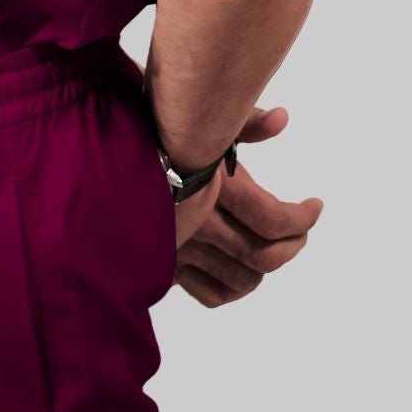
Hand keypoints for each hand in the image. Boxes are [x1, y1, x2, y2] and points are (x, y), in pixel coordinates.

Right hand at [170, 103, 324, 306]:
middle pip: (262, 255)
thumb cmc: (150, 132)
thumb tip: (282, 118)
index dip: (303, 217)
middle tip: (301, 231)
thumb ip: (243, 122)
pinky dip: (234, 289)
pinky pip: (211, 293)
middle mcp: (197, 222)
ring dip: (265, 268)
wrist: (96, 160)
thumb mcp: (197, 119)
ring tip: (274, 248)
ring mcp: (179, 248)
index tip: (315, 206)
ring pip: (241, 279)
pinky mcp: (165, 265)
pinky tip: (241, 271)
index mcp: (211, 185)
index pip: (273, 217)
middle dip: (292, 245)